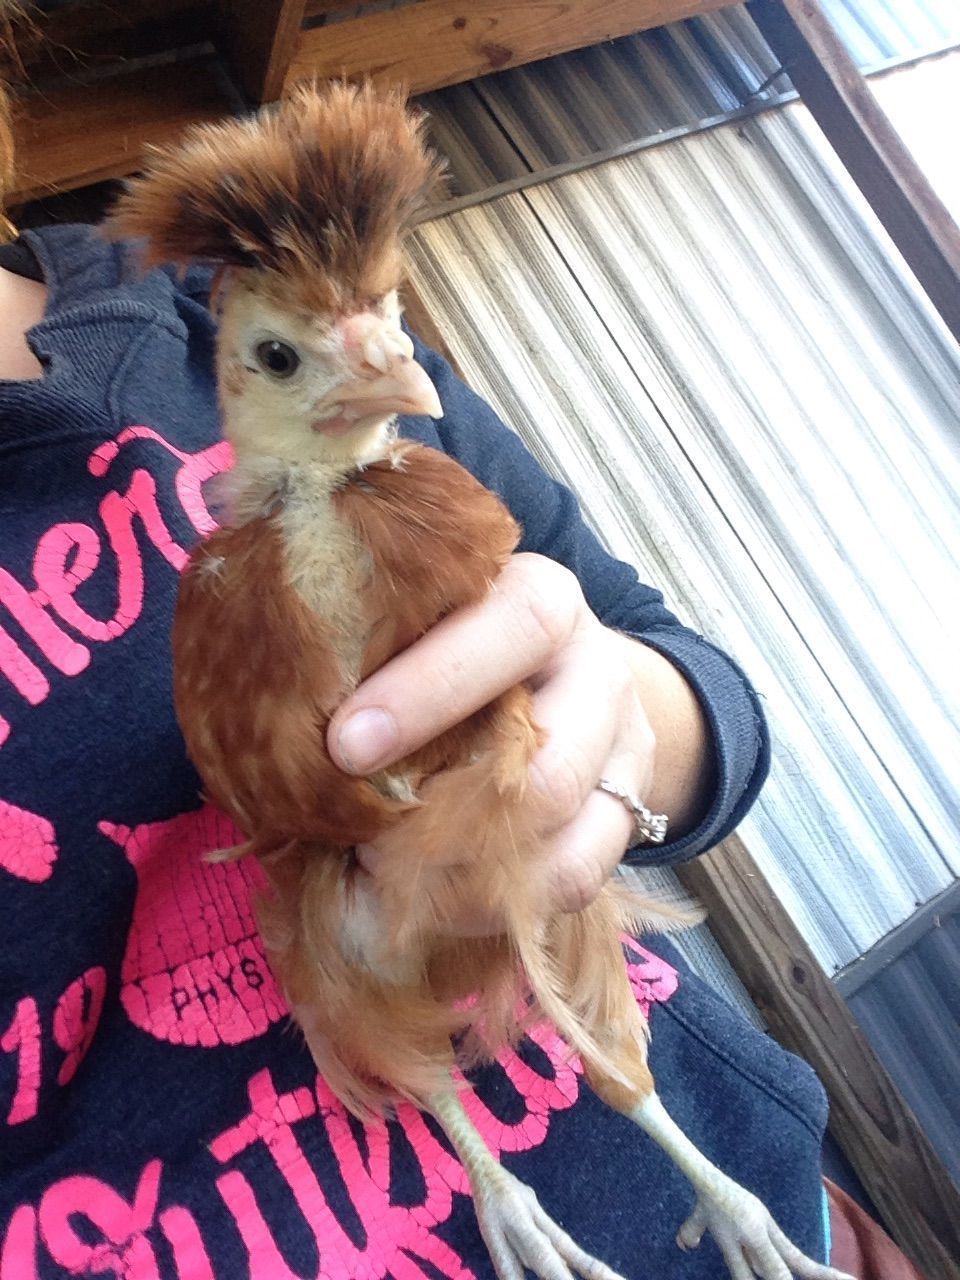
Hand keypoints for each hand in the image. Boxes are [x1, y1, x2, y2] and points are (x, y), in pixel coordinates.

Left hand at [327, 553, 660, 933]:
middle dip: (446, 820)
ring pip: (564, 840)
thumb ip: (381, 657)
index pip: (511, 629)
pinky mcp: (629, 817)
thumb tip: (284, 739)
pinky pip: (574, 881)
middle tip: (363, 844)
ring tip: (389, 878)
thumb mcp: (432, 626)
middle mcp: (597, 673)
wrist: (571, 676)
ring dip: (465, 877)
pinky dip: (492, 905)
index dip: (430, 689)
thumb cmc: (462, 648)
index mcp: (544, 600)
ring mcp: (622, 752)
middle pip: (550, 765)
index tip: (344, 745)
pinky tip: (431, 898)